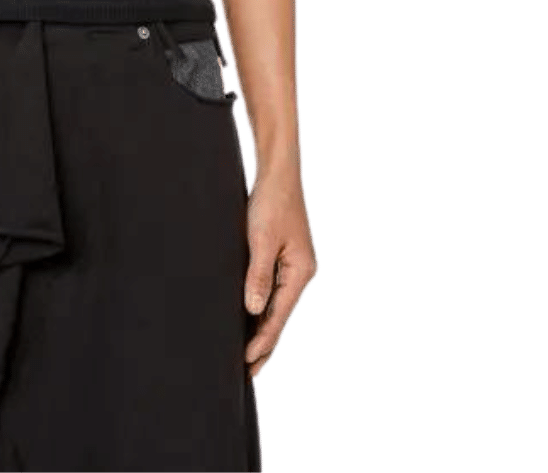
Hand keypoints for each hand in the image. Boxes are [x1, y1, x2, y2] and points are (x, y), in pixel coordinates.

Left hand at [242, 165, 318, 380]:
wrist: (278, 173)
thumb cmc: (271, 202)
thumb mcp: (261, 238)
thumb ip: (258, 275)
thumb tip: (253, 311)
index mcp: (301, 273)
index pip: (279, 317)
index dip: (262, 342)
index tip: (246, 363)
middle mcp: (301, 275)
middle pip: (281, 319)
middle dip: (266, 347)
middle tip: (248, 375)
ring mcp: (294, 269)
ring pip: (278, 309)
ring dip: (264, 332)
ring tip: (250, 359)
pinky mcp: (284, 261)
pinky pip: (274, 295)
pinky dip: (264, 312)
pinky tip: (252, 322)